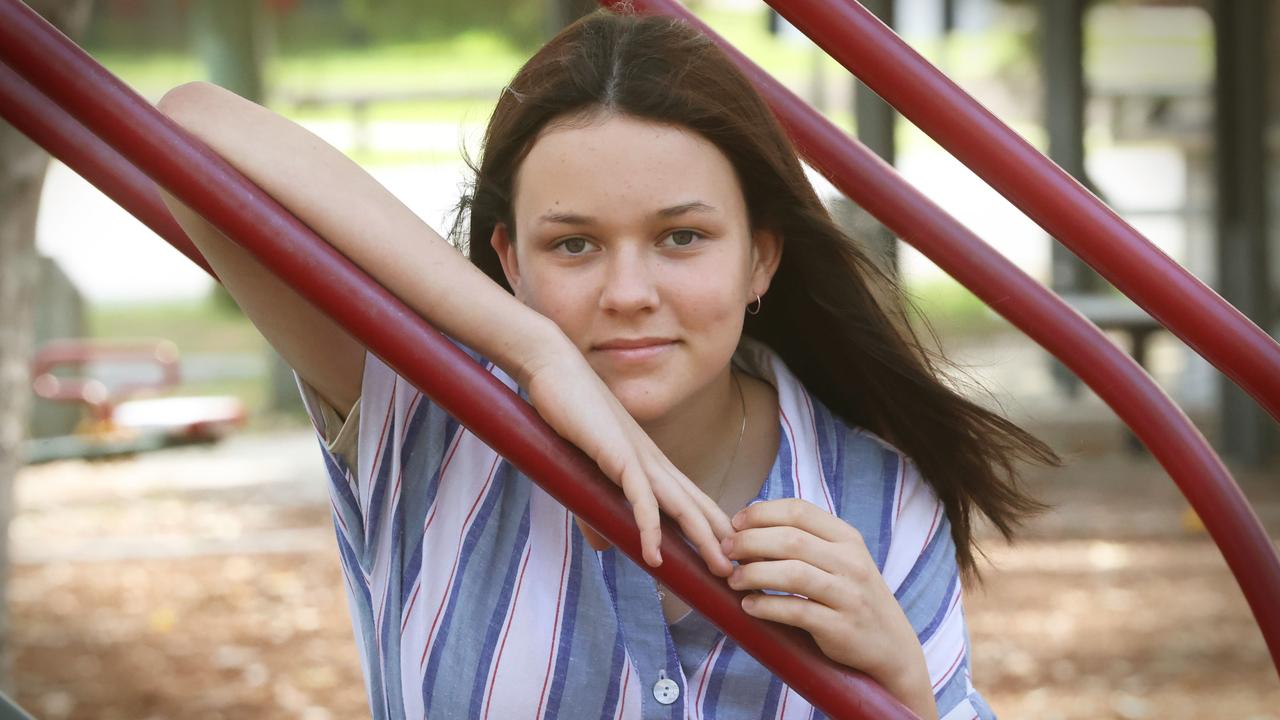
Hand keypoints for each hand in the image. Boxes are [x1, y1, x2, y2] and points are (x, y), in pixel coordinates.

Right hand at [520, 338, 734, 577]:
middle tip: (739, 573)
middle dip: (720, 540)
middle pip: (696, 507)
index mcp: (651, 462)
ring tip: (720, 570)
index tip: (728, 556)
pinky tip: (655, 556)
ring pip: (681, 506)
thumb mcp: (584, 471)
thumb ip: (595, 510)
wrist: (554, 369)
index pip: (691, 501)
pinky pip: (640, 499)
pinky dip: (649, 529)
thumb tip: (604, 546)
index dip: (712, 528)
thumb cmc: (568, 415)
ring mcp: (639, 458)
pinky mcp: (618, 456)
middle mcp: (654, 462)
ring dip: (702, 540)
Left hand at [723, 499, 937, 718]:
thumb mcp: (840, 561)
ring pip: (793, 573)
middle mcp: (851, 562)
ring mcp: (848, 594)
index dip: (761, 513)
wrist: (891, 647)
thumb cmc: (852, 597)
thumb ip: (805, 543)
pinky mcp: (841, 627)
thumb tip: (746, 528)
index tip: (735, 523)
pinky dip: (767, 606)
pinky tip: (749, 606)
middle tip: (726, 551)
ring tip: (733, 580)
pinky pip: (797, 611)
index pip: (799, 510)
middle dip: (749, 541)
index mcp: (847, 538)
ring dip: (754, 574)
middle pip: (790, 539)